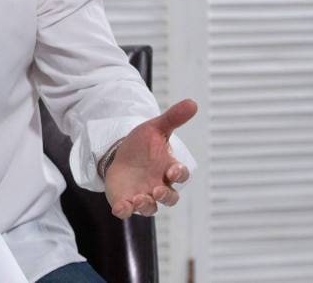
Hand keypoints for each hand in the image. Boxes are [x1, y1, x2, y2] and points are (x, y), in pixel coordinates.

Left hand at [103, 98, 197, 219]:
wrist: (120, 154)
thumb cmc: (143, 145)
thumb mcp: (155, 128)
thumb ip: (173, 118)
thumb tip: (192, 102)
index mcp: (168, 168)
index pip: (181, 175)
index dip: (179, 174)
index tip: (173, 170)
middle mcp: (159, 185)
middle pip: (170, 198)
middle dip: (166, 197)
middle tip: (157, 191)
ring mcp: (143, 195)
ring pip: (151, 208)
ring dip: (146, 206)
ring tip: (139, 198)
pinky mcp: (126, 200)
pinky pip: (127, 211)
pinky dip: (124, 211)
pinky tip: (120, 208)